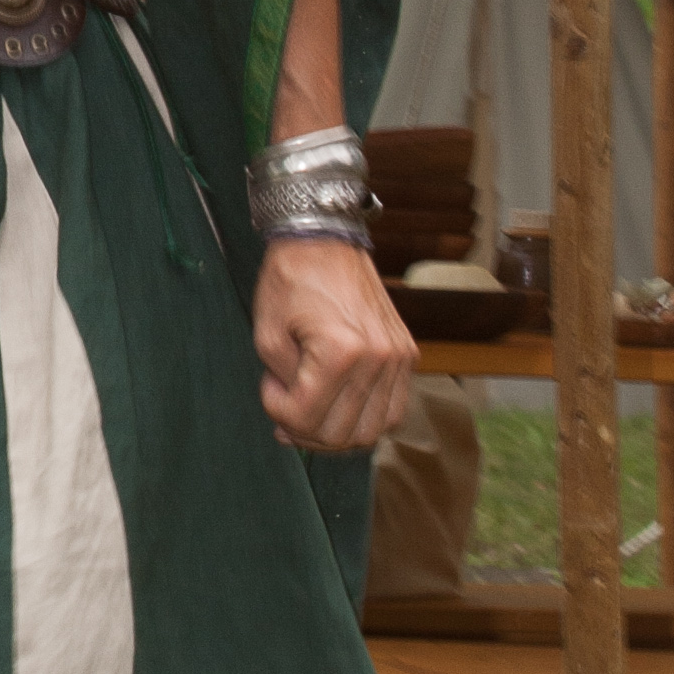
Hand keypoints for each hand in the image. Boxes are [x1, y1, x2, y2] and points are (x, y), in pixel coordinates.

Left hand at [252, 235, 413, 451]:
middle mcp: (379, 358)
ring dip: (337, 433)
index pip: (308, 417)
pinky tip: (339, 406)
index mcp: (342, 351)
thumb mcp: (266, 334)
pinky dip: (365, 418)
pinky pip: (392, 409)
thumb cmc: (290, 278)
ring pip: (372, 430)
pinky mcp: (407, 353)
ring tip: (311, 414)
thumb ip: (282, 384)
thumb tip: (295, 416)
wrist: (324, 238)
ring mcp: (399, 358)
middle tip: (285, 409)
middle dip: (306, 431)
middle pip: (344, 434)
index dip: (279, 413)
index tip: (269, 388)